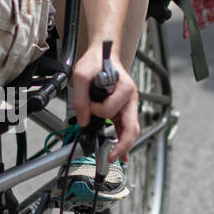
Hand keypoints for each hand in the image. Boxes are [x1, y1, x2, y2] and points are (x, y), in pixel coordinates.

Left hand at [71, 45, 138, 161]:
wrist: (102, 55)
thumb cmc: (96, 61)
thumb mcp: (82, 74)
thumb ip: (80, 97)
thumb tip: (84, 119)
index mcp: (124, 88)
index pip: (110, 109)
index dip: (95, 110)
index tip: (87, 105)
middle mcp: (130, 99)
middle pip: (132, 127)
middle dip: (123, 145)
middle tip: (112, 157)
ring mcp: (127, 106)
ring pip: (131, 130)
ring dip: (124, 146)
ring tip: (114, 158)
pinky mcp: (122, 110)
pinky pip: (126, 128)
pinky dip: (123, 141)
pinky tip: (120, 153)